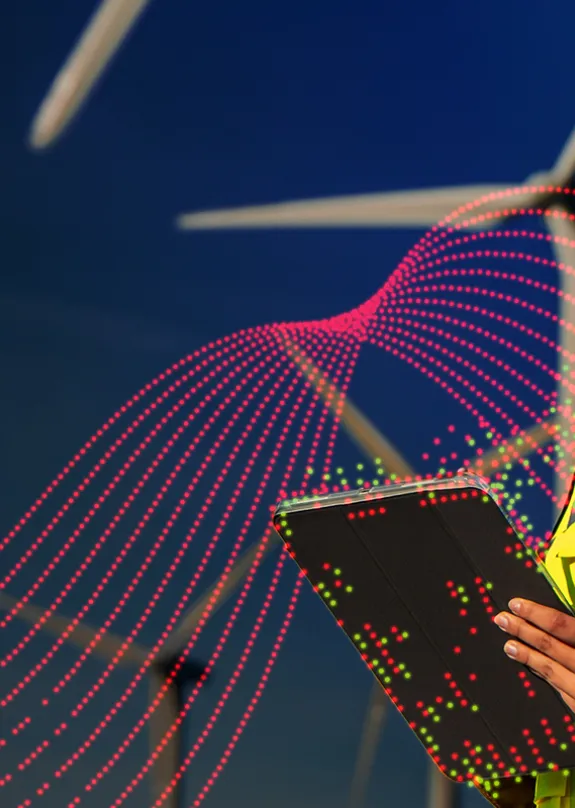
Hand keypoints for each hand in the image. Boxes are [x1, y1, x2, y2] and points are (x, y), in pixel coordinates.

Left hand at [494, 598, 574, 712]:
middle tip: (502, 619)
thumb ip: (574, 630)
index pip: (564, 625)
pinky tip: (533, 667)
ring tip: (508, 644)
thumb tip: (564, 612)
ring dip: (528, 655)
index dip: (538, 613)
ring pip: (554, 669)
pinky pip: (563, 689)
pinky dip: (546, 675)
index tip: (517, 604)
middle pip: (553, 645)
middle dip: (525, 630)